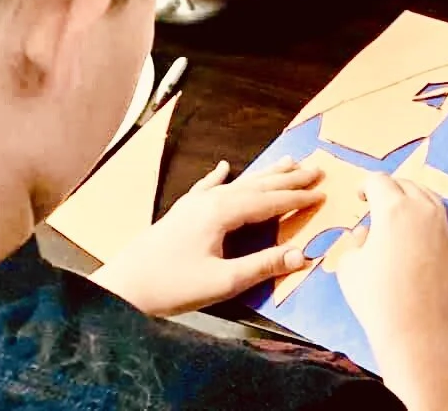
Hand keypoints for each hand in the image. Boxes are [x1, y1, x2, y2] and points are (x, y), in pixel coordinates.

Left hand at [91, 156, 323, 315]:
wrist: (125, 286)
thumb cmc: (173, 286)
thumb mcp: (223, 281)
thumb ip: (263, 265)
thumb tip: (302, 254)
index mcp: (224, 213)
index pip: (270, 201)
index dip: (298, 197)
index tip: (323, 192)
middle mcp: (211, 200)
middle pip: (257, 185)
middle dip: (288, 177)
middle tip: (315, 167)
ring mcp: (194, 203)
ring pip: (238, 182)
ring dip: (264, 173)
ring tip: (287, 160)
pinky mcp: (181, 211)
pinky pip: (207, 186)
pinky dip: (219, 176)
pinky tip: (224, 166)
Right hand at [336, 174, 447, 410]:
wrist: (419, 334)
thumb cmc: (377, 299)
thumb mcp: (350, 266)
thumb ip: (357, 241)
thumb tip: (367, 234)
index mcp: (393, 208)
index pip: (378, 180)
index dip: (364, 185)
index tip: (359, 197)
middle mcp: (422, 210)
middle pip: (405, 184)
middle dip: (387, 189)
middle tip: (374, 204)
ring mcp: (442, 227)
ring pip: (426, 196)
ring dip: (409, 198)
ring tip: (395, 214)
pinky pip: (438, 216)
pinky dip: (424, 214)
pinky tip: (413, 232)